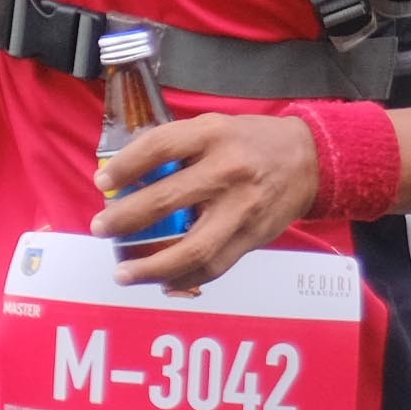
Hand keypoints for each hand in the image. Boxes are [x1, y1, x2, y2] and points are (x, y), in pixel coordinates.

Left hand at [96, 113, 327, 294]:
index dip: (125, 166)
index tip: (102, 184)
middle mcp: (227, 171)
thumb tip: (126, 176)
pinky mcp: (252, 238)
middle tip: (101, 228)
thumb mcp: (214, 127)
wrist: (308, 161)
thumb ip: (177, 146)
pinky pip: (213, 267)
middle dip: (125, 219)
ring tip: (123, 273)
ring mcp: (241, 209)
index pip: (159, 147)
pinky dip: (183, 278)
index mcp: (213, 136)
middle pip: (167, 200)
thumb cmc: (250, 142)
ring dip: (151, 267)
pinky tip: (160, 282)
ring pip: (191, 249)